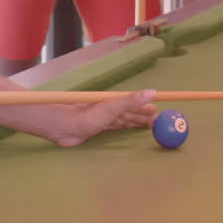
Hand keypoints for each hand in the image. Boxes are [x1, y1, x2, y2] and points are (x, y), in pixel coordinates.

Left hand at [43, 89, 158, 146]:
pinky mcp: (97, 129)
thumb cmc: (87, 116)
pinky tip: (129, 128)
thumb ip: (131, 100)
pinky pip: (116, 127)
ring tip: (148, 125)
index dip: (145, 105)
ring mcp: (103, 118)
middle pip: (130, 111)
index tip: (158, 109)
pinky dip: (125, 127)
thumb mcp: (111, 107)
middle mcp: (109, 108)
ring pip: (124, 119)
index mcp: (113, 100)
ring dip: (136, 121)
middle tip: (158, 120)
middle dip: (143, 115)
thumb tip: (152, 93)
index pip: (133, 102)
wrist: (63, 127)